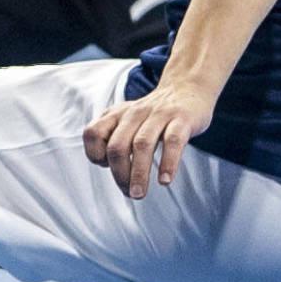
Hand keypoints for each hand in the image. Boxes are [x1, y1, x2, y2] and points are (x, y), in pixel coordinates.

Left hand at [83, 76, 215, 200]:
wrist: (187, 88)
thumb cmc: (154, 114)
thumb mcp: (128, 121)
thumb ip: (116, 141)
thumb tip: (118, 176)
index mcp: (118, 114)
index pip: (93, 134)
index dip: (95, 154)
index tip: (109, 167)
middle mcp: (135, 113)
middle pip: (117, 146)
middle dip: (120, 174)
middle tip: (130, 193)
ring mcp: (159, 115)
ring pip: (142, 144)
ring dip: (138, 174)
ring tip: (139, 194)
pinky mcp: (182, 119)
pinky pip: (173, 141)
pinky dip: (168, 163)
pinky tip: (165, 180)